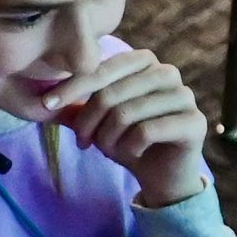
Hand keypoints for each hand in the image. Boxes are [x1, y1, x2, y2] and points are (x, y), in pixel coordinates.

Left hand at [38, 45, 210, 204]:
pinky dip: (129, 148)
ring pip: (127, 113)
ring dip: (108, 139)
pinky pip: (147, 132)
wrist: (161, 174)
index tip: (47, 105)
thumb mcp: (98, 121)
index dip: (72, 87)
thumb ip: (75, 107)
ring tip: (107, 151)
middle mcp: (167, 73)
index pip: (101, 68)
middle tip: (82, 143)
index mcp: (144, 62)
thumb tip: (42, 99)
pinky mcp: (194, 122)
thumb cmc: (129, 140)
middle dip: (88, 122)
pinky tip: (132, 155)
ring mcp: (184, 96)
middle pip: (111, 93)